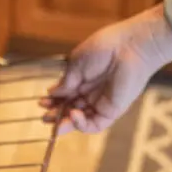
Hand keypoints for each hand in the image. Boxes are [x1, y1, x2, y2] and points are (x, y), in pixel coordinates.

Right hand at [42, 4, 171, 134]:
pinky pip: (95, 124)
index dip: (53, 102)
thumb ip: (66, 81)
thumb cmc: (105, 48)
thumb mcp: (77, 63)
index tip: (41, 103)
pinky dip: (81, 124)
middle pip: (71, 110)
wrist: (130, 46)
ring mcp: (102, 103)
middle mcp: (91, 93)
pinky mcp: (112, 111)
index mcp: (83, 79)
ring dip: (66, 123)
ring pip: (81, 120)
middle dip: (57, 115)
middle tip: (44, 118)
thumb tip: (51, 93)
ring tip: (53, 122)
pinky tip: (73, 115)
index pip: (65, 97)